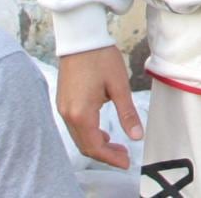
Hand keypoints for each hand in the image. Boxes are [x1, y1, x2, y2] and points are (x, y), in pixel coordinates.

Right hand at [56, 45, 142, 169]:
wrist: (80, 38)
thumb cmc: (101, 58)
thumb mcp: (119, 86)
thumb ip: (127, 113)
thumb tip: (137, 136)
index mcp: (81, 113)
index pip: (95, 146)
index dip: (111, 158)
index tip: (127, 162)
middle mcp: (68, 115)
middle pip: (85, 146)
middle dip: (105, 155)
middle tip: (125, 156)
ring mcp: (62, 108)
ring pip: (79, 137)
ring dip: (97, 144)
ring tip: (118, 146)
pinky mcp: (63, 101)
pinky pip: (75, 126)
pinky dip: (89, 133)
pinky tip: (103, 132)